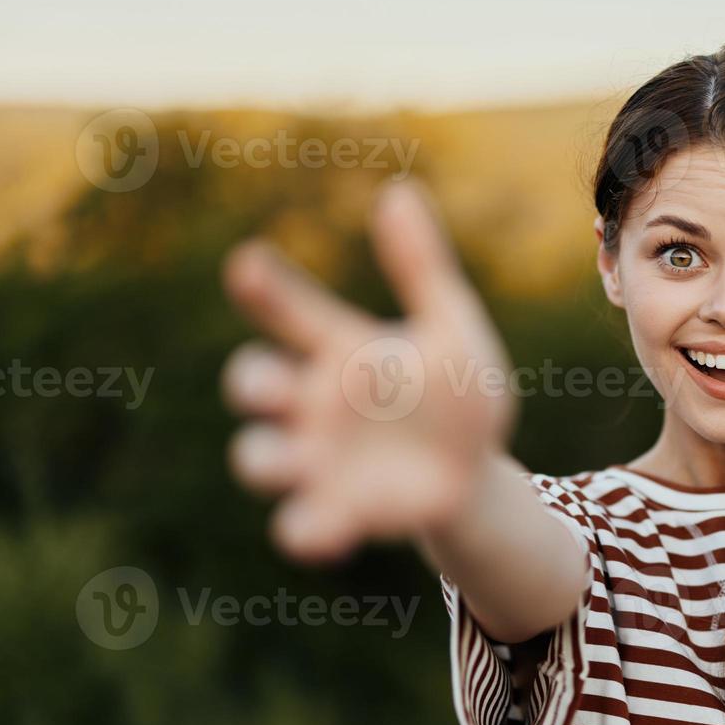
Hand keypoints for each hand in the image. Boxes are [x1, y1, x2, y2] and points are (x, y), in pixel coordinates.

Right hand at [221, 182, 513, 562]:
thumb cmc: (457, 391)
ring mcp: (318, 460)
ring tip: (294, 459)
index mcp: (341, 351)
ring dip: (264, 458)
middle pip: (253, 384)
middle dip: (253, 381)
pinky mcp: (338, 511)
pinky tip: (325, 533)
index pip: (291, 312)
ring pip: (259, 457)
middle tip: (277, 381)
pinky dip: (305, 530)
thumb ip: (422, 267)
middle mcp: (313, 403)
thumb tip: (400, 191)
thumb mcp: (452, 326)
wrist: (475, 469)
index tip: (248, 264)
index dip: (266, 289)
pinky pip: (302, 526)